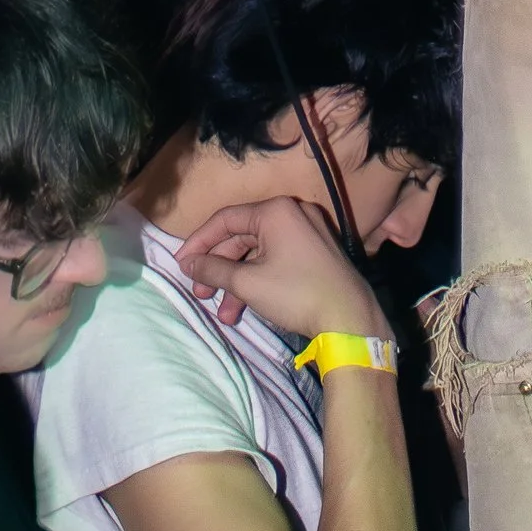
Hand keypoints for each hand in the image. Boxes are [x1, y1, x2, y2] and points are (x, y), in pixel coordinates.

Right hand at [174, 193, 382, 346]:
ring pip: (259, 254)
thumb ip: (214, 270)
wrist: (350, 319)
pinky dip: (259, 281)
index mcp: (276, 211)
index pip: (225, 219)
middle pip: (242, 238)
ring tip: (225, 315)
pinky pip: (277, 261)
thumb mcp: (248, 283)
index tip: (182, 266)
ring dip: (238, 283)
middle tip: (201, 295)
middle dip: (219, 269)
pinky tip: (247, 308)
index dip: (199, 242)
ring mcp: (307, 233)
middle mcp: (292, 214)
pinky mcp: (316, 254)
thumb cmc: (296, 293)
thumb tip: (189, 264)